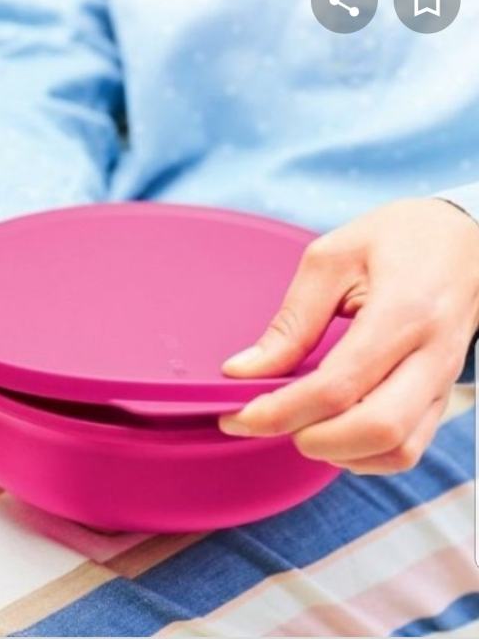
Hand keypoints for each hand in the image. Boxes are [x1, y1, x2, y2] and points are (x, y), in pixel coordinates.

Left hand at [219, 198, 478, 474]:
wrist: (463, 239)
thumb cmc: (396, 239)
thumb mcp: (331, 261)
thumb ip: (291, 323)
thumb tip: (242, 371)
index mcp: (403, 312)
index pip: (338, 385)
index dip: (281, 410)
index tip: (237, 417)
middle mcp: (432, 355)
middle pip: (376, 429)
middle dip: (311, 439)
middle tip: (268, 419)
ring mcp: (443, 381)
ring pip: (397, 449)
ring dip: (338, 451)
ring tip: (298, 423)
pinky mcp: (442, 395)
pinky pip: (408, 447)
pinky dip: (364, 454)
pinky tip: (331, 429)